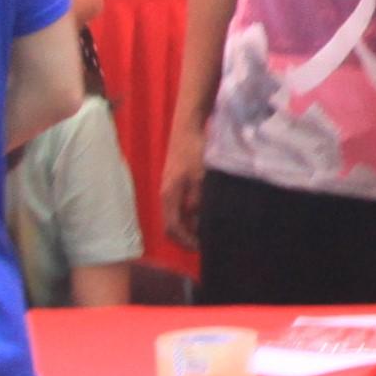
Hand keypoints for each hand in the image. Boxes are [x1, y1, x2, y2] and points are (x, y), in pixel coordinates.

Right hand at [160, 126, 210, 250]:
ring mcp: (171, 188)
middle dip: (187, 236)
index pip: (172, 228)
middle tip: (206, 242)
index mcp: (169, 196)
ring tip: (209, 229)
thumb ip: (198, 200)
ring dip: (191, 225)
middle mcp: (167, 195)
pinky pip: (182, 205)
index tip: (201, 248)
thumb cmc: (194, 151)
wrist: (188, 128)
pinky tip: (206, 212)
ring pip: (178, 215)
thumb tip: (198, 221)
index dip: (185, 241)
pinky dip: (192, 213)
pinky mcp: (177, 182)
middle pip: (173, 224)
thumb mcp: (201, 177)